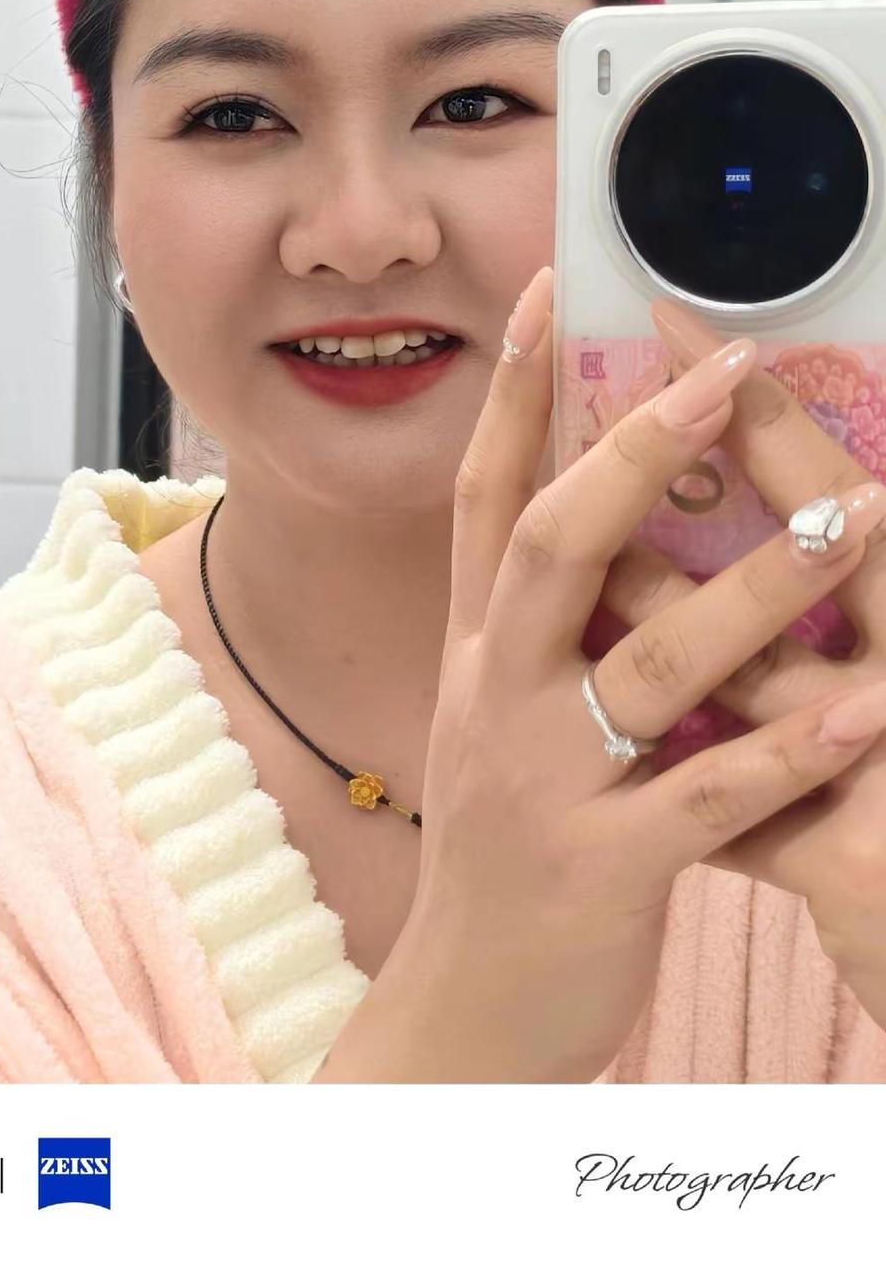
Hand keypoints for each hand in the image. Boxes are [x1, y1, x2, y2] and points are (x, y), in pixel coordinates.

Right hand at [322, 270, 885, 1083]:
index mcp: (476, 649)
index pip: (486, 497)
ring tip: (856, 517)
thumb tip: (597, 513)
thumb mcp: (492, 718)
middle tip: (725, 369)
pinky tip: (868, 715)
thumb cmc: (501, 847)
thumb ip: (537, 624)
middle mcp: (495, 694)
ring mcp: (543, 781)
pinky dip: (791, 754)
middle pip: (553, 543)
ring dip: (759, 587)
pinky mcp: (601, 868)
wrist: (462, 1010)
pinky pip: (707, 800)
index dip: (511, 395)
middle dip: (635, 449)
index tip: (545, 297)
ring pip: (651, 663)